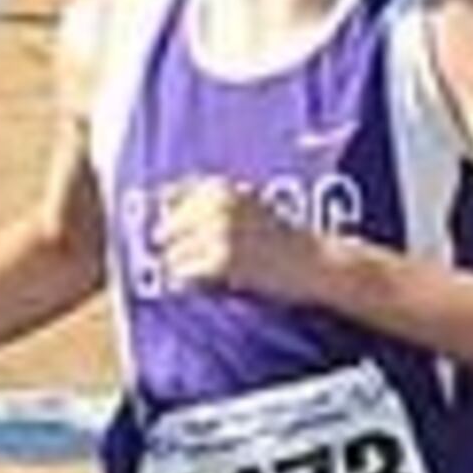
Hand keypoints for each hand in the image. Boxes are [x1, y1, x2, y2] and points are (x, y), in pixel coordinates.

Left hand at [153, 176, 333, 302]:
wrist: (313, 262)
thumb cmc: (280, 237)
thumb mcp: (245, 203)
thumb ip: (206, 202)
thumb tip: (159, 201)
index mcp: (219, 187)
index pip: (169, 197)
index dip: (172, 221)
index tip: (179, 235)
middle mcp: (216, 205)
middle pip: (165, 229)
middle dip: (174, 247)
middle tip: (199, 261)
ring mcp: (218, 233)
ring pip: (171, 256)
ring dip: (182, 269)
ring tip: (210, 274)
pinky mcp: (221, 262)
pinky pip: (184, 276)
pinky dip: (190, 284)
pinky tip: (211, 285)